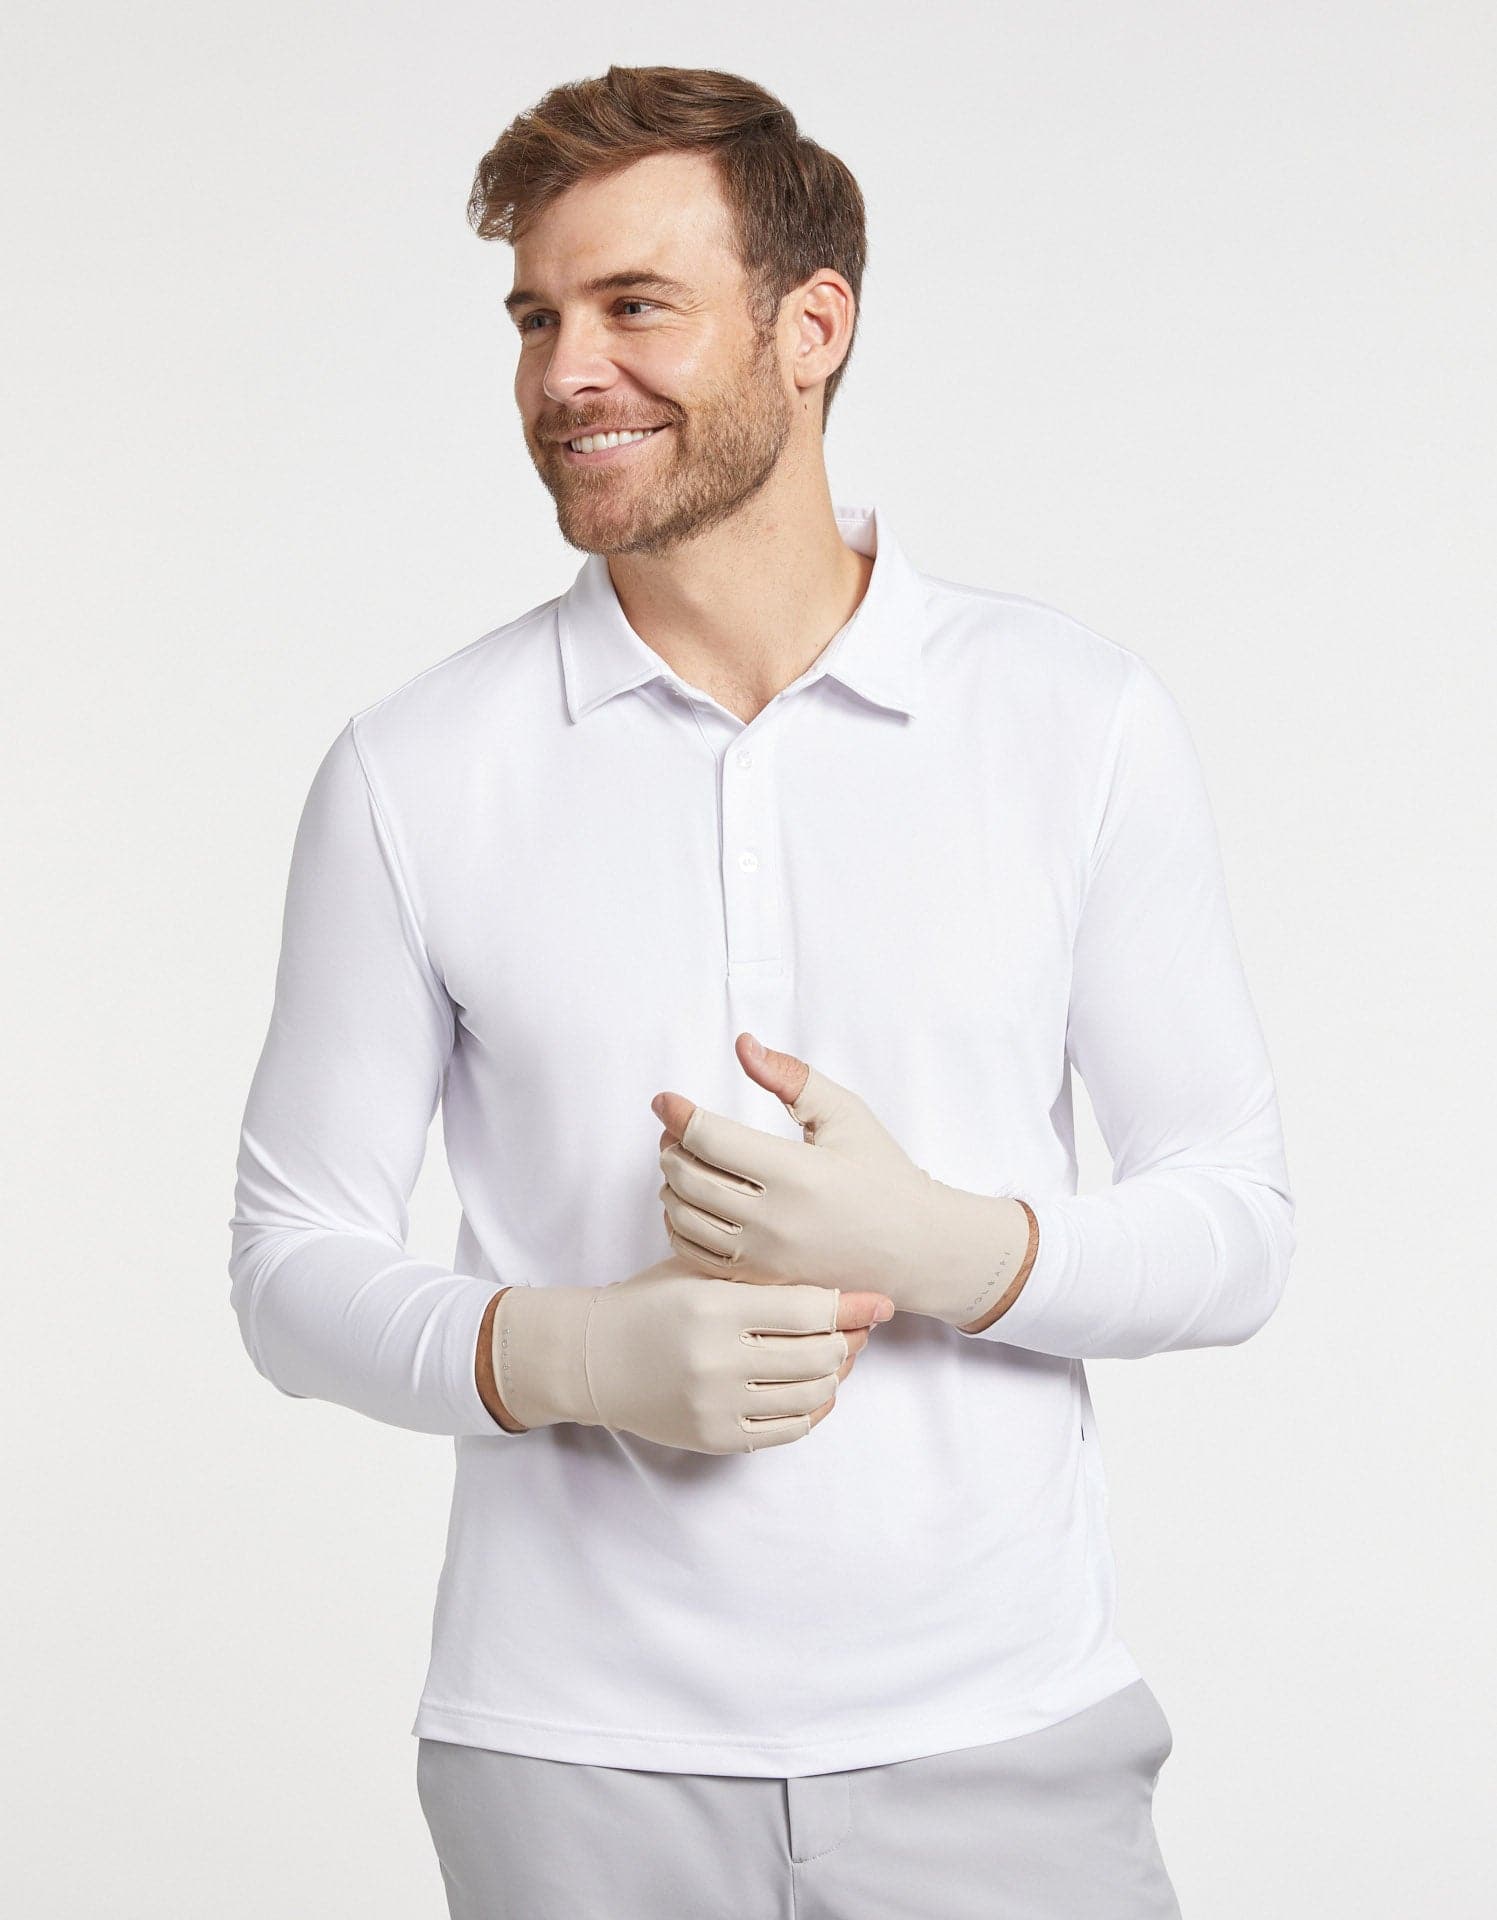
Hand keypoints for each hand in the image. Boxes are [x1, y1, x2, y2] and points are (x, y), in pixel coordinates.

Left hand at [652, 1035, 1034, 1329]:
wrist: (914, 1248)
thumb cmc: (882, 1174)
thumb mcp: (845, 1114)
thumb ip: (791, 1076)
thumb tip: (742, 1045)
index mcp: (796, 1173)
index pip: (709, 1139)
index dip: (678, 1113)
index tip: (666, 1099)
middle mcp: (774, 1221)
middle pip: (687, 1175)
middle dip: (672, 1144)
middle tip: (678, 1126)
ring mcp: (764, 1258)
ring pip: (683, 1215)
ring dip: (672, 1182)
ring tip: (685, 1159)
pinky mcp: (760, 1281)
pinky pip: (694, 1253)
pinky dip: (680, 1223)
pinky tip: (693, 1201)